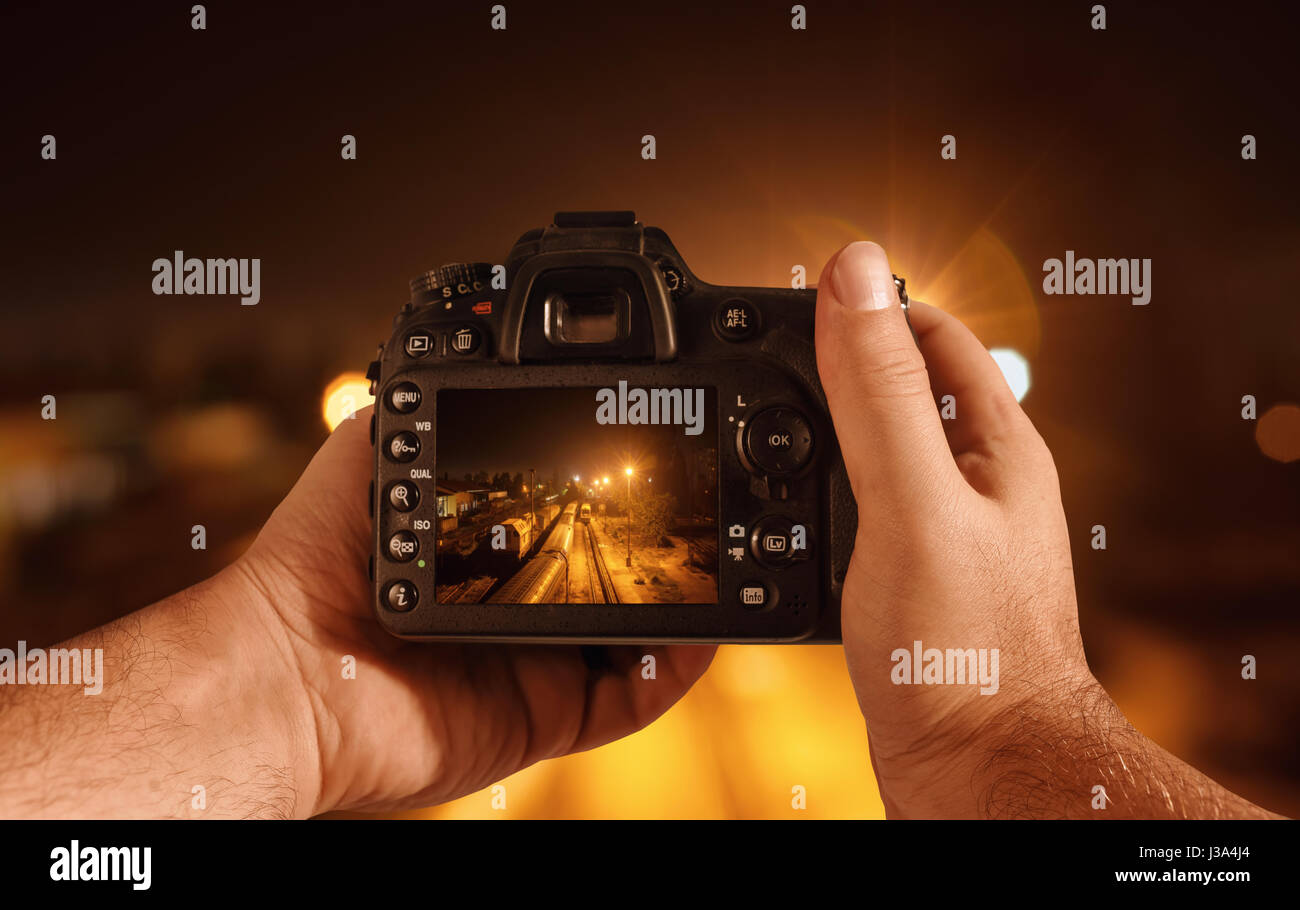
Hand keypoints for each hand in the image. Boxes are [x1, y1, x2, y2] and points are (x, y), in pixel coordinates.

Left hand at [237, 407, 714, 814]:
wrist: (294, 670)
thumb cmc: (315, 566)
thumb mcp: (364, 458)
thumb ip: (415, 412)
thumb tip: (448, 349)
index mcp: (484, 559)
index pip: (567, 531)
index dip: (613, 510)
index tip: (649, 476)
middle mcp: (517, 614)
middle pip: (610, 585)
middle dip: (657, 558)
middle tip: (698, 526)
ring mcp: (536, 668)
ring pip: (634, 644)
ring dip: (683, 612)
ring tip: (717, 574)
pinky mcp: (547, 717)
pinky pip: (630, 701)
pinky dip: (674, 672)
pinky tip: (700, 632)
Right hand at [814, 241, 1274, 818]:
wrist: (974, 769)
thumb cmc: (968, 649)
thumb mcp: (913, 500)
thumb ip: (880, 391)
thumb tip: (854, 272)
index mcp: (993, 446)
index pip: (933, 333)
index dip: (868, 306)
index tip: (800, 298)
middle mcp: (974, 483)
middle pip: (898, 389)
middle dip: (832, 367)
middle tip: (760, 364)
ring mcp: (942, 534)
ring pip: (872, 454)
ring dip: (817, 435)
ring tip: (755, 434)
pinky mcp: (910, 581)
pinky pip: (857, 515)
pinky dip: (814, 501)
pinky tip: (779, 518)